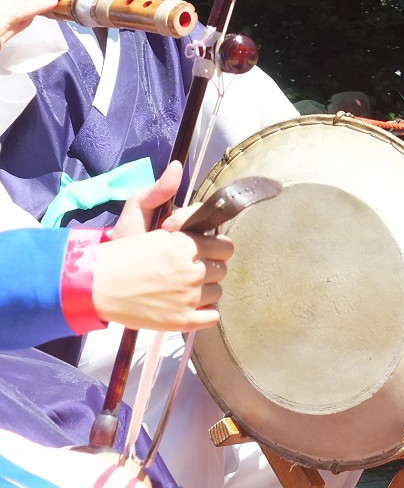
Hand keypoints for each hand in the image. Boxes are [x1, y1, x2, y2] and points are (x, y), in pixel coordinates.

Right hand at [95, 160, 234, 330]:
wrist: (94, 284)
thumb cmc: (119, 248)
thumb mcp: (137, 210)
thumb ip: (161, 190)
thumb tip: (177, 167)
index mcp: (188, 245)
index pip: (225, 247)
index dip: (212, 247)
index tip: (196, 249)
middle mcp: (193, 271)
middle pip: (222, 269)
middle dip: (208, 266)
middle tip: (186, 266)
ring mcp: (189, 298)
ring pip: (217, 292)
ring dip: (205, 289)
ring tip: (181, 285)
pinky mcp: (181, 321)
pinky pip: (212, 316)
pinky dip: (205, 312)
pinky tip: (187, 303)